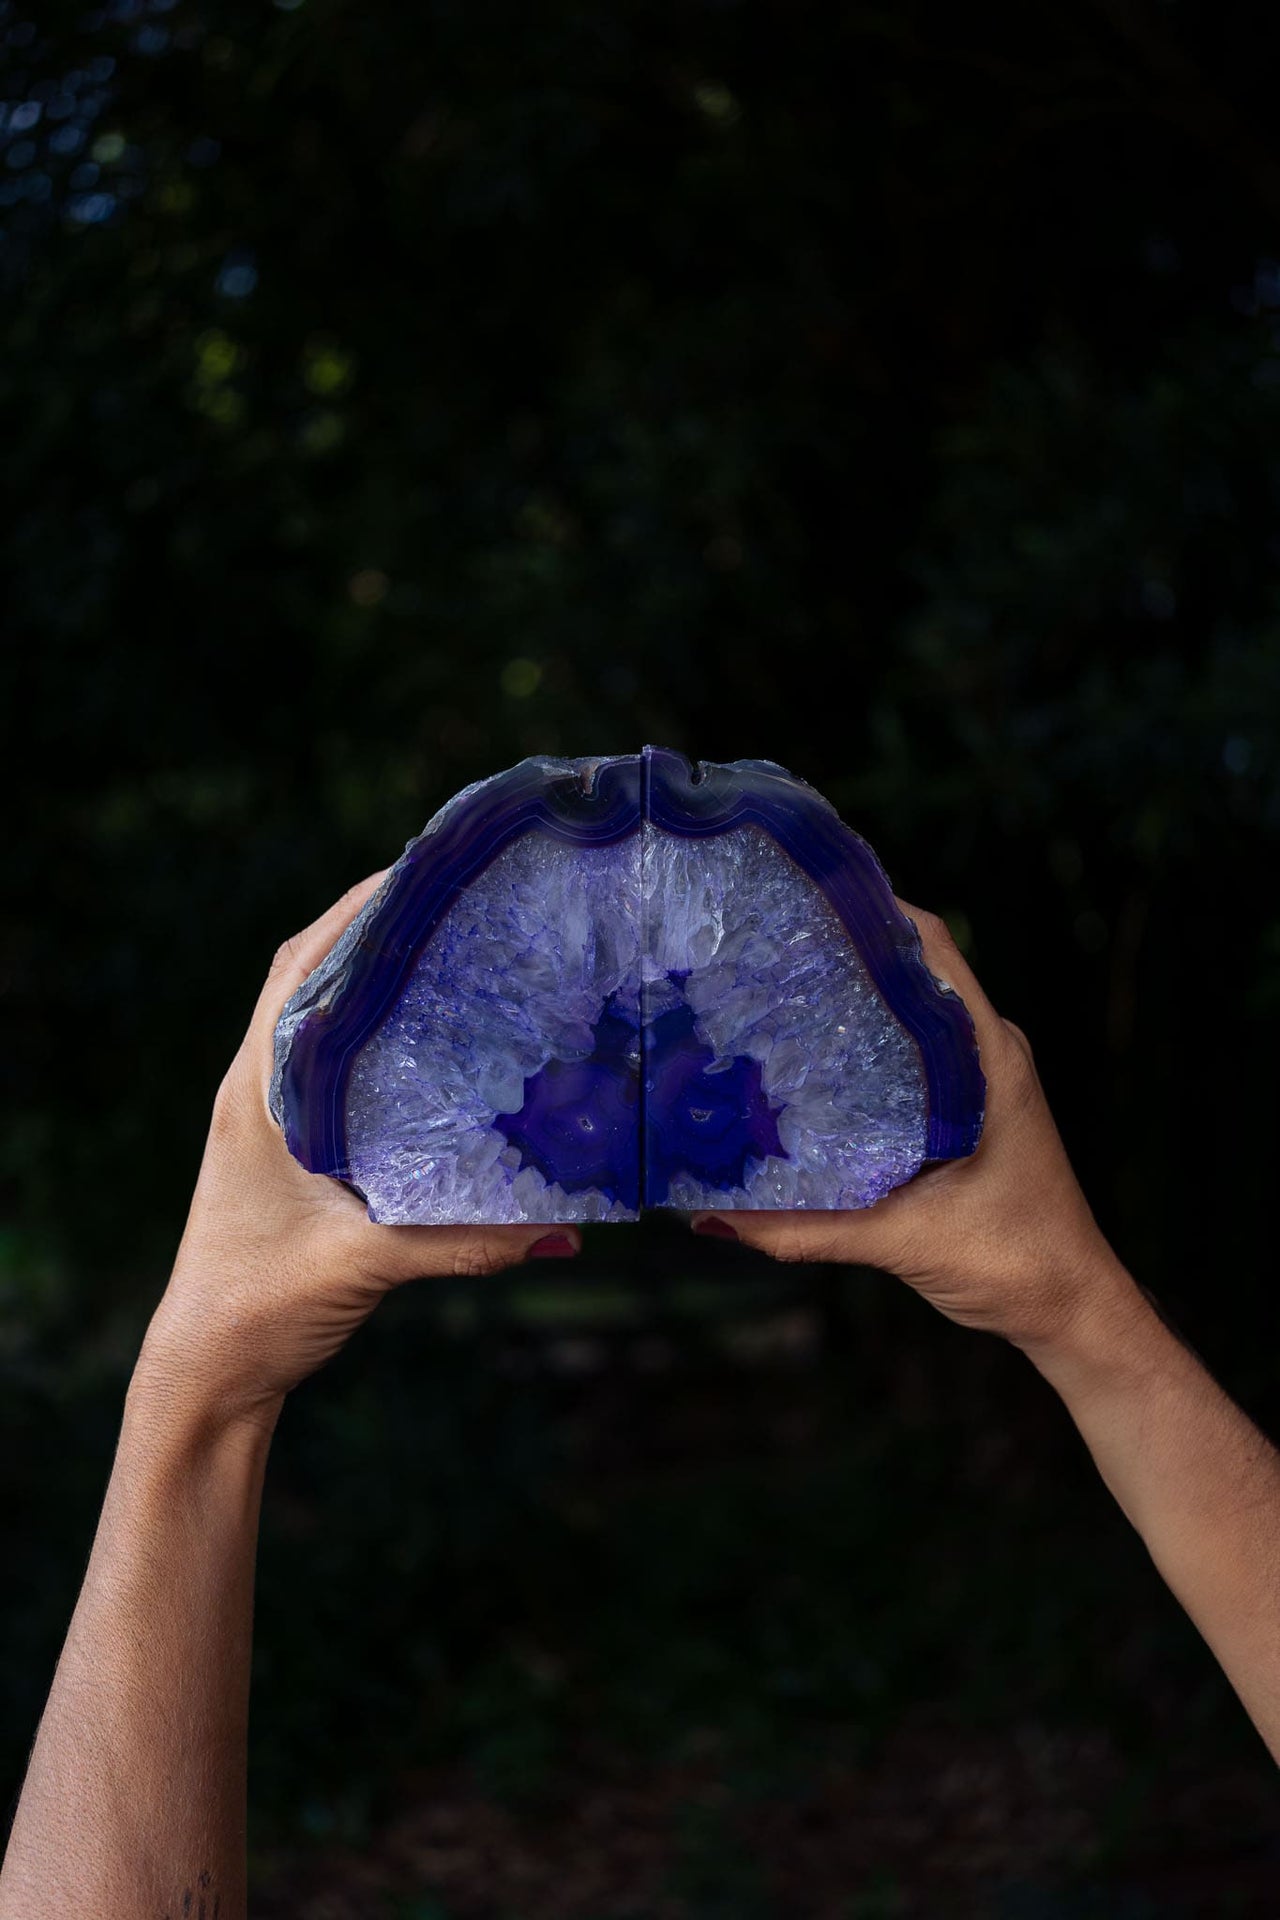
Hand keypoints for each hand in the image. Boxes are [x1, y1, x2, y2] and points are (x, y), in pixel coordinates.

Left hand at [137, 872, 579, 1429]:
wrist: (208, 1372)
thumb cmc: (259, 1307)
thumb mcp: (366, 1265)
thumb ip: (463, 1242)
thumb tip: (565, 1230)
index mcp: (256, 1091)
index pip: (299, 969)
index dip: (354, 912)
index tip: (418, 870)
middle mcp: (257, 1090)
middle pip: (312, 977)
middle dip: (376, 930)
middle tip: (455, 899)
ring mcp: (270, 1118)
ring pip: (322, 1020)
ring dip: (374, 979)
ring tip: (452, 948)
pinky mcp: (291, 1150)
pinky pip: (335, 1068)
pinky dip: (378, 1037)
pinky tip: (434, 1042)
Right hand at [692, 902, 1141, 1355]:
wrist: (1072, 1313)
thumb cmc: (1016, 1263)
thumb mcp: (901, 1240)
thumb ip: (804, 1230)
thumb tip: (710, 1218)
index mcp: (990, 1056)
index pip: (932, 947)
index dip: (872, 911)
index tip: (803, 898)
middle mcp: (987, 1054)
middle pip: (909, 975)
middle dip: (840, 957)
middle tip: (759, 952)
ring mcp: (979, 1082)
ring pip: (905, 1020)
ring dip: (848, 1008)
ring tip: (766, 997)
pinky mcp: (965, 1114)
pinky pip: (907, 1062)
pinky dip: (860, 1056)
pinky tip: (803, 1071)